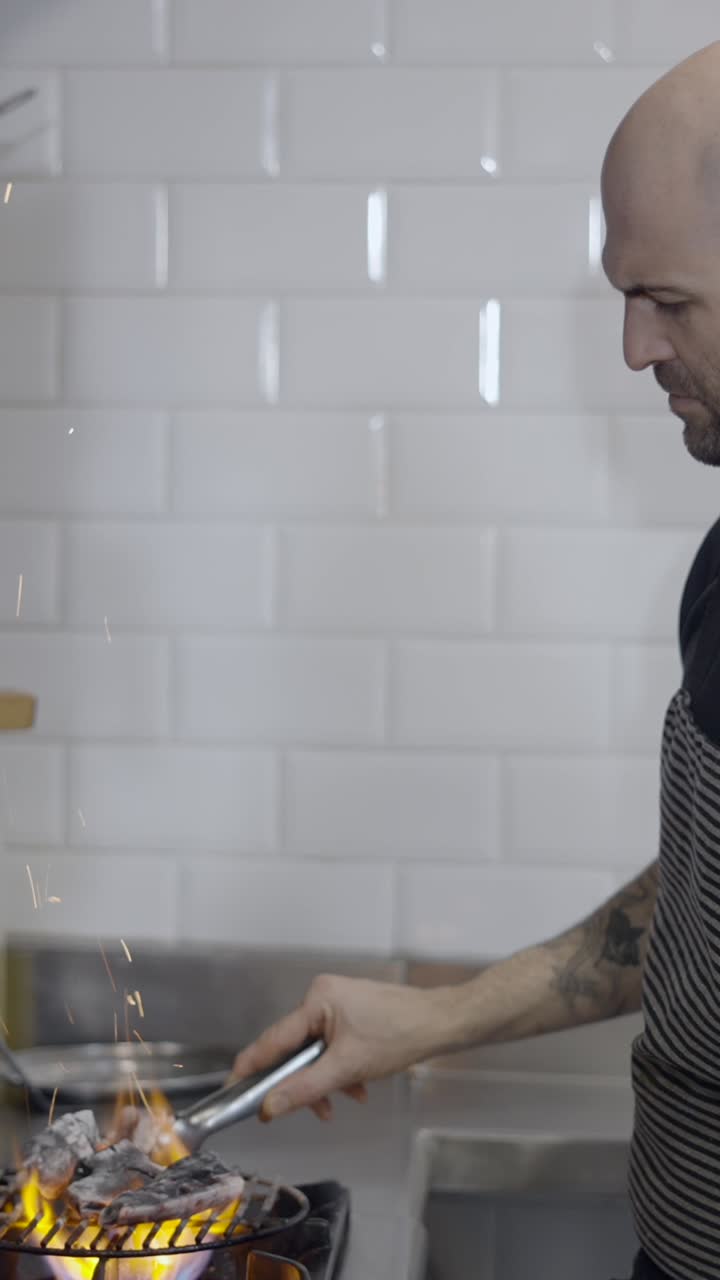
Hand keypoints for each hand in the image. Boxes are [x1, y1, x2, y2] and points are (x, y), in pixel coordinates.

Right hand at [231, 974, 449, 1122]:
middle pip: (294, 1049)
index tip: (232, 1091)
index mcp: (315, 999)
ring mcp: (338, 1004)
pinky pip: (332, 1048)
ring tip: (341, 1101)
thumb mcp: (347, 1068)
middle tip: (307, 1109)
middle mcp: (321, 996)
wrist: (440, 1023)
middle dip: (302, 1082)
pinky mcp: (351, 1015)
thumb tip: (270, 1107)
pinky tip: (357, 1088)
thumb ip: (305, 1089)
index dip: (250, 1068)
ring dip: (325, 1081)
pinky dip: (340, 1071)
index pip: (272, 1040)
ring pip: (315, 1053)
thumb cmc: (399, 1035)